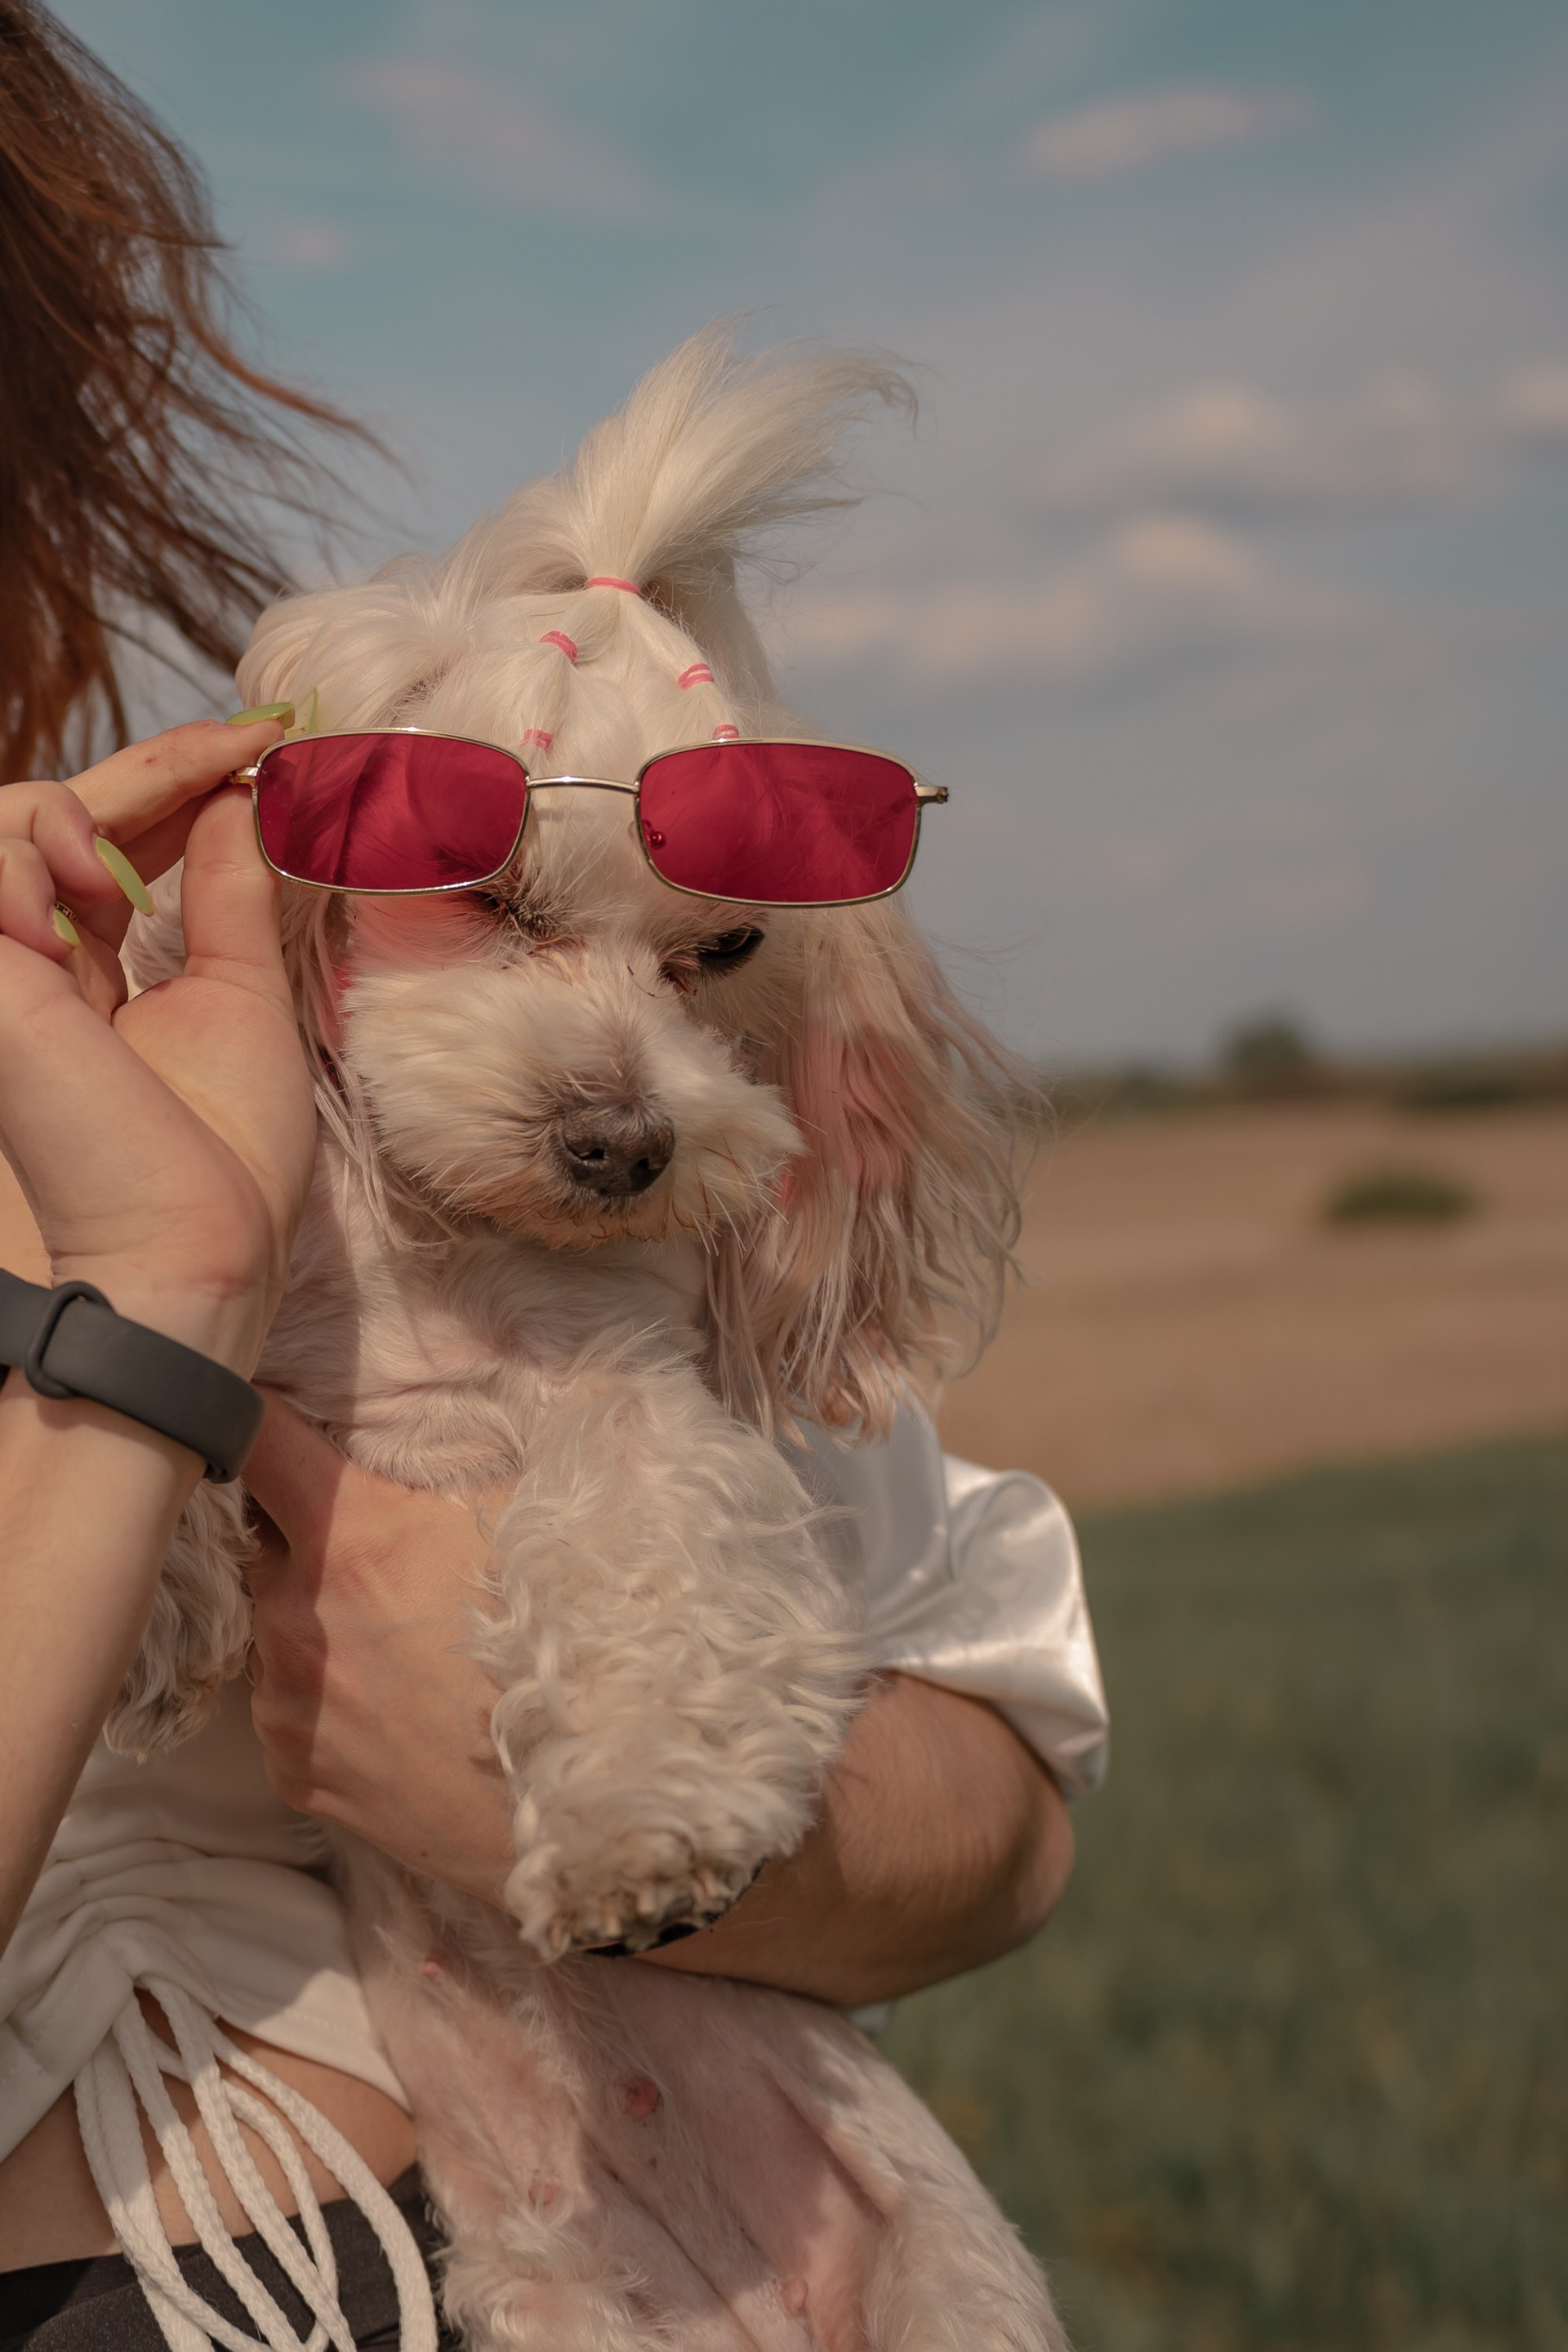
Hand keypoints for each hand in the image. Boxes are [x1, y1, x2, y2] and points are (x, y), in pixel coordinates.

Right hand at [0, 721, 313, 1364]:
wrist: (193, 1242)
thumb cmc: (225, 1152)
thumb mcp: (243, 995)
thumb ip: (229, 896)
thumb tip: (244, 801)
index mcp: (99, 977)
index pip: (119, 849)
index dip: (180, 787)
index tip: (264, 741)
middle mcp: (41, 966)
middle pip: (68, 820)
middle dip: (157, 767)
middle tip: (244, 740)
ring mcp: (5, 971)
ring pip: (11, 821)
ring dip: (92, 806)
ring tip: (149, 867)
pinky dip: (44, 846)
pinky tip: (106, 891)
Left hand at [243, 1395, 516, 1897]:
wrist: (576, 1803)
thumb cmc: (565, 1649)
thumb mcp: (535, 1517)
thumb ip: (473, 1456)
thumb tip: (469, 1393)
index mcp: (350, 1533)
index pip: (254, 1434)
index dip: (257, 1409)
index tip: (264, 1402)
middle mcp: (295, 1612)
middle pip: (267, 1536)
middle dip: (309, 1529)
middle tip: (377, 1544)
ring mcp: (286, 1698)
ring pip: (277, 1624)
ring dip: (316, 1617)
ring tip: (399, 1641)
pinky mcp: (291, 1767)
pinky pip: (287, 1704)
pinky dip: (324, 1692)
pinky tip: (392, 1704)